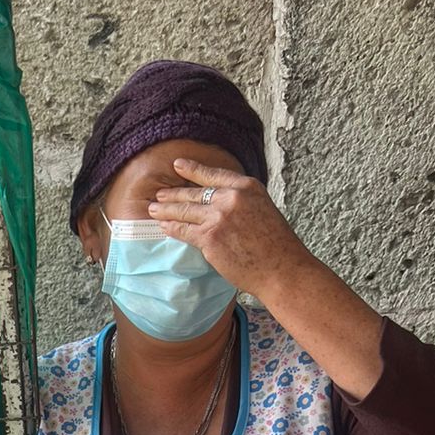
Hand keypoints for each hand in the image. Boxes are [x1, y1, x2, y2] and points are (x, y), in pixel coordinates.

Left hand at [147, 157, 311, 300]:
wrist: (281, 268)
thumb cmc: (276, 246)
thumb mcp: (263, 209)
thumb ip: (241, 203)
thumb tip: (220, 205)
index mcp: (247, 187)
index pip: (213, 175)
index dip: (192, 170)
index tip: (177, 165)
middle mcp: (231, 198)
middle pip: (194, 194)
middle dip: (173, 194)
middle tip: (159, 195)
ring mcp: (219, 217)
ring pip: (185, 211)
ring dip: (166, 210)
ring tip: (153, 209)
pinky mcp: (209, 238)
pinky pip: (184, 231)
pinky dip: (171, 228)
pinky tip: (163, 226)